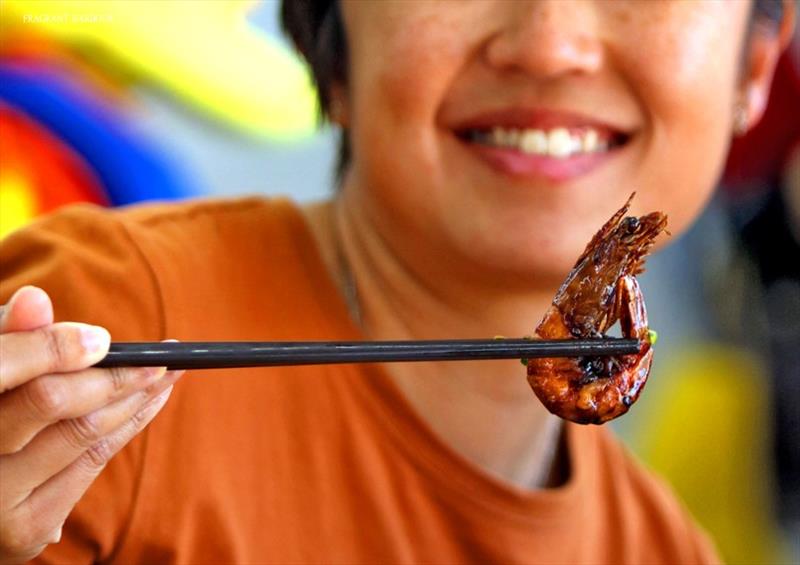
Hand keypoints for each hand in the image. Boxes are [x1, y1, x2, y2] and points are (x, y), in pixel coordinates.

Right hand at [0, 287, 181, 563]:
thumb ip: (14, 337)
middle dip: (115, 376)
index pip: (2, 368)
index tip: (101, 339)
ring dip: (135, 398)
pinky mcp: (26, 530)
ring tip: (168, 374)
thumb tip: (36, 298)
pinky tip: (151, 402)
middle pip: (51, 402)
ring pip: (82, 434)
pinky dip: (127, 427)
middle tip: (160, 357)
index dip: (52, 348)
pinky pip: (91, 464)